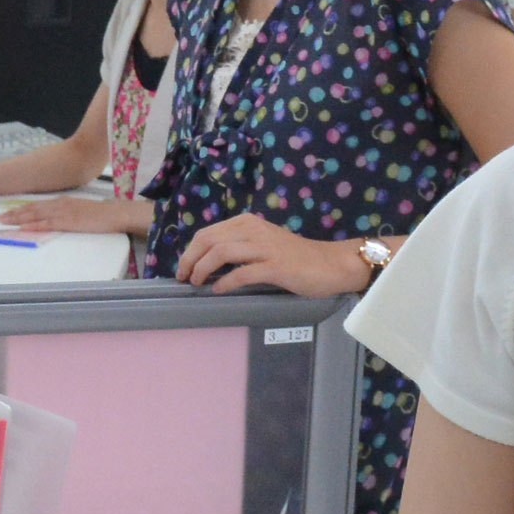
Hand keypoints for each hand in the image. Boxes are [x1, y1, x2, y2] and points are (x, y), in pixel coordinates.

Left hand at [0, 196, 139, 233]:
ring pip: (35, 215)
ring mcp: (62, 213)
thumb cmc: (99, 214)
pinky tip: (24, 227)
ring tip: (4, 222)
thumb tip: (53, 219)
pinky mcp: (68, 222)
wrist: (114, 213)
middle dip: (14, 214)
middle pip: (32, 209)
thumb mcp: (78, 210)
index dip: (20, 209)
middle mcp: (59, 204)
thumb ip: (65, 213)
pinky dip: (34, 225)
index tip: (8, 213)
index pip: (36, 205)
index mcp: (61, 202)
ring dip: (19, 219)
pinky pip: (47, 224)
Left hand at [175, 214, 373, 294]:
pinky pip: (241, 273)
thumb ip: (239, 247)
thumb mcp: (262, 243)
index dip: (190, 251)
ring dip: (203, 270)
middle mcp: (253, 230)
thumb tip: (208, 262)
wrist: (330, 264)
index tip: (183, 268)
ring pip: (221, 253)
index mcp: (248, 223)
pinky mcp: (275, 267)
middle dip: (190, 260)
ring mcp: (264, 248)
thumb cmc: (295, 257)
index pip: (208, 232)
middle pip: (209, 240)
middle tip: (184, 278)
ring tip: (197, 283)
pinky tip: (218, 290)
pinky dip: (225, 282)